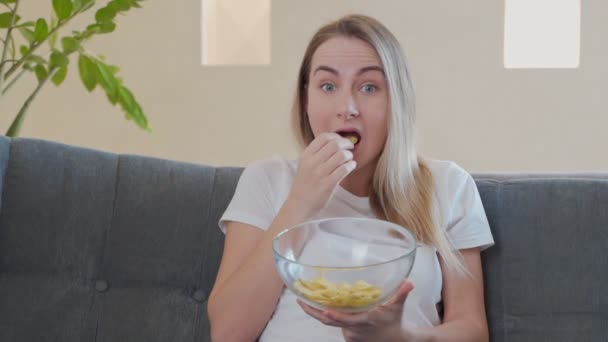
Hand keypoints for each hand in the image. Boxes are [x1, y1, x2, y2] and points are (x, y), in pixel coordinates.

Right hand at [285, 132, 355, 218]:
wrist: (299, 205)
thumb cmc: (304, 185)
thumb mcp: (304, 165)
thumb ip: (316, 154)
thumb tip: (335, 143)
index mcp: (306, 155)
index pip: (324, 137)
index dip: (336, 136)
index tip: (341, 141)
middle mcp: (312, 162)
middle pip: (335, 144)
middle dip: (346, 144)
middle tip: (350, 148)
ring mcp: (320, 173)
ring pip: (342, 155)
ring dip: (349, 156)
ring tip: (349, 160)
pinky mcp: (328, 184)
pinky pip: (345, 169)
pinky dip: (351, 165)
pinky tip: (351, 167)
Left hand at [297, 280, 415, 341]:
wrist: (392, 341)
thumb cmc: (394, 322)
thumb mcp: (397, 307)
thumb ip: (401, 294)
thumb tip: (409, 282)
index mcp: (363, 320)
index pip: (347, 320)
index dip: (335, 316)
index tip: (324, 310)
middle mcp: (352, 328)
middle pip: (329, 322)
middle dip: (313, 312)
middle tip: (299, 300)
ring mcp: (348, 332)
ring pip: (329, 322)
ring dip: (316, 311)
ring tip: (302, 297)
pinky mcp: (346, 333)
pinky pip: (333, 323)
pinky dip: (323, 314)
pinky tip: (314, 303)